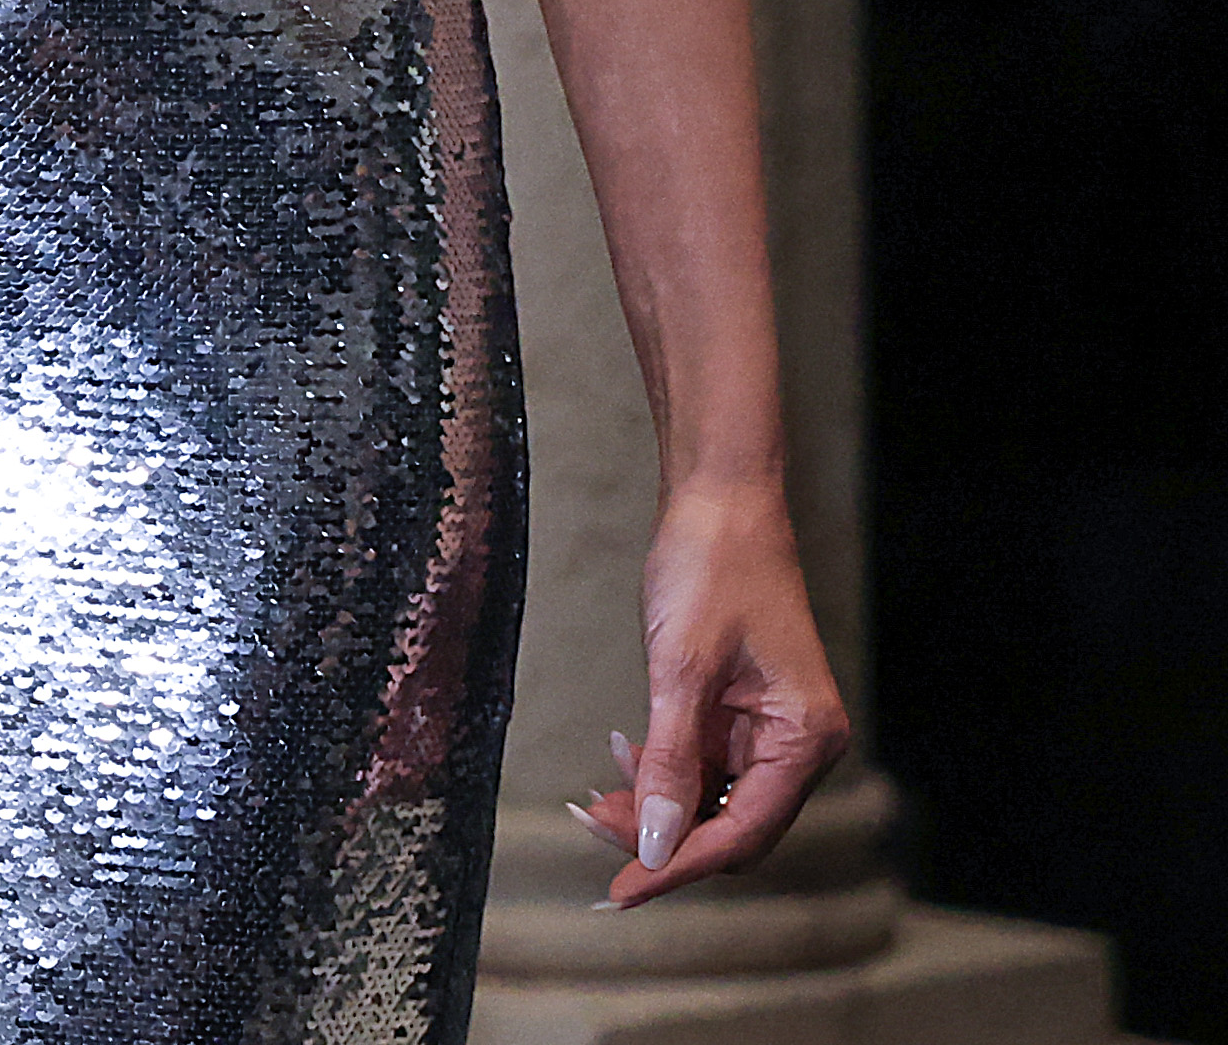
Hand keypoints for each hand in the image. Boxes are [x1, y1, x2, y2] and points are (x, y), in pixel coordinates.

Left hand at [563, 484, 848, 908]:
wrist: (718, 499)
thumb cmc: (711, 568)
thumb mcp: (680, 669)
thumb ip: (669, 762)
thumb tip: (656, 845)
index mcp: (806, 739)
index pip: (742, 834)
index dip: (679, 868)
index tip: (620, 894)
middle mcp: (799, 744)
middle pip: (729, 827)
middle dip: (661, 836)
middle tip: (588, 827)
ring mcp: (771, 729)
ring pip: (711, 799)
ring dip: (654, 805)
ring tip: (591, 799)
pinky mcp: (742, 711)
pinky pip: (703, 764)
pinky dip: (661, 770)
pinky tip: (619, 759)